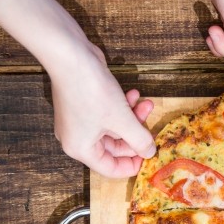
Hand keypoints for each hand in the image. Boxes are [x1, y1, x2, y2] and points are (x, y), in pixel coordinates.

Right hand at [50, 44, 155, 177]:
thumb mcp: (122, 120)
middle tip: (151, 124)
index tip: (150, 155)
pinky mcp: (85, 104)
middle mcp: (78, 137)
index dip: (132, 165)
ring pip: (114, 127)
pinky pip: (109, 113)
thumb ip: (139, 140)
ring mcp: (80, 120)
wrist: (71, 55)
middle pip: (114, 147)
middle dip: (135, 134)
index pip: (110, 169)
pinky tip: (134, 94)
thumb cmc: (92, 92)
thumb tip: (150, 153)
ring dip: (133, 117)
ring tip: (147, 104)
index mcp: (81, 149)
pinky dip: (123, 106)